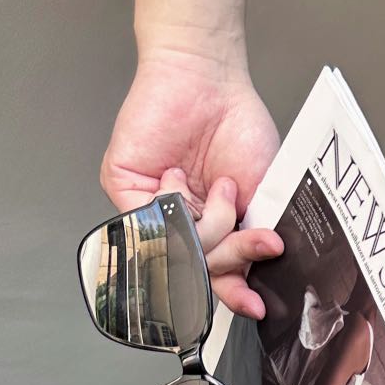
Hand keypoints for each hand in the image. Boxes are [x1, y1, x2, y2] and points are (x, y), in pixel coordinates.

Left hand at [99, 47, 285, 318]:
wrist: (211, 78)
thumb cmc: (238, 126)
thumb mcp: (261, 195)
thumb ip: (251, 237)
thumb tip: (253, 279)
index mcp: (210, 226)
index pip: (215, 274)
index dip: (233, 295)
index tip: (256, 307)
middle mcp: (177, 221)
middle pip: (197, 270)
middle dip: (232, 257)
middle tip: (262, 240)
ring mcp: (148, 207)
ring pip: (175, 253)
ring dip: (211, 227)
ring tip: (226, 189)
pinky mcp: (122, 187)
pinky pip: (146, 225)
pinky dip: (172, 207)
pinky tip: (182, 178)